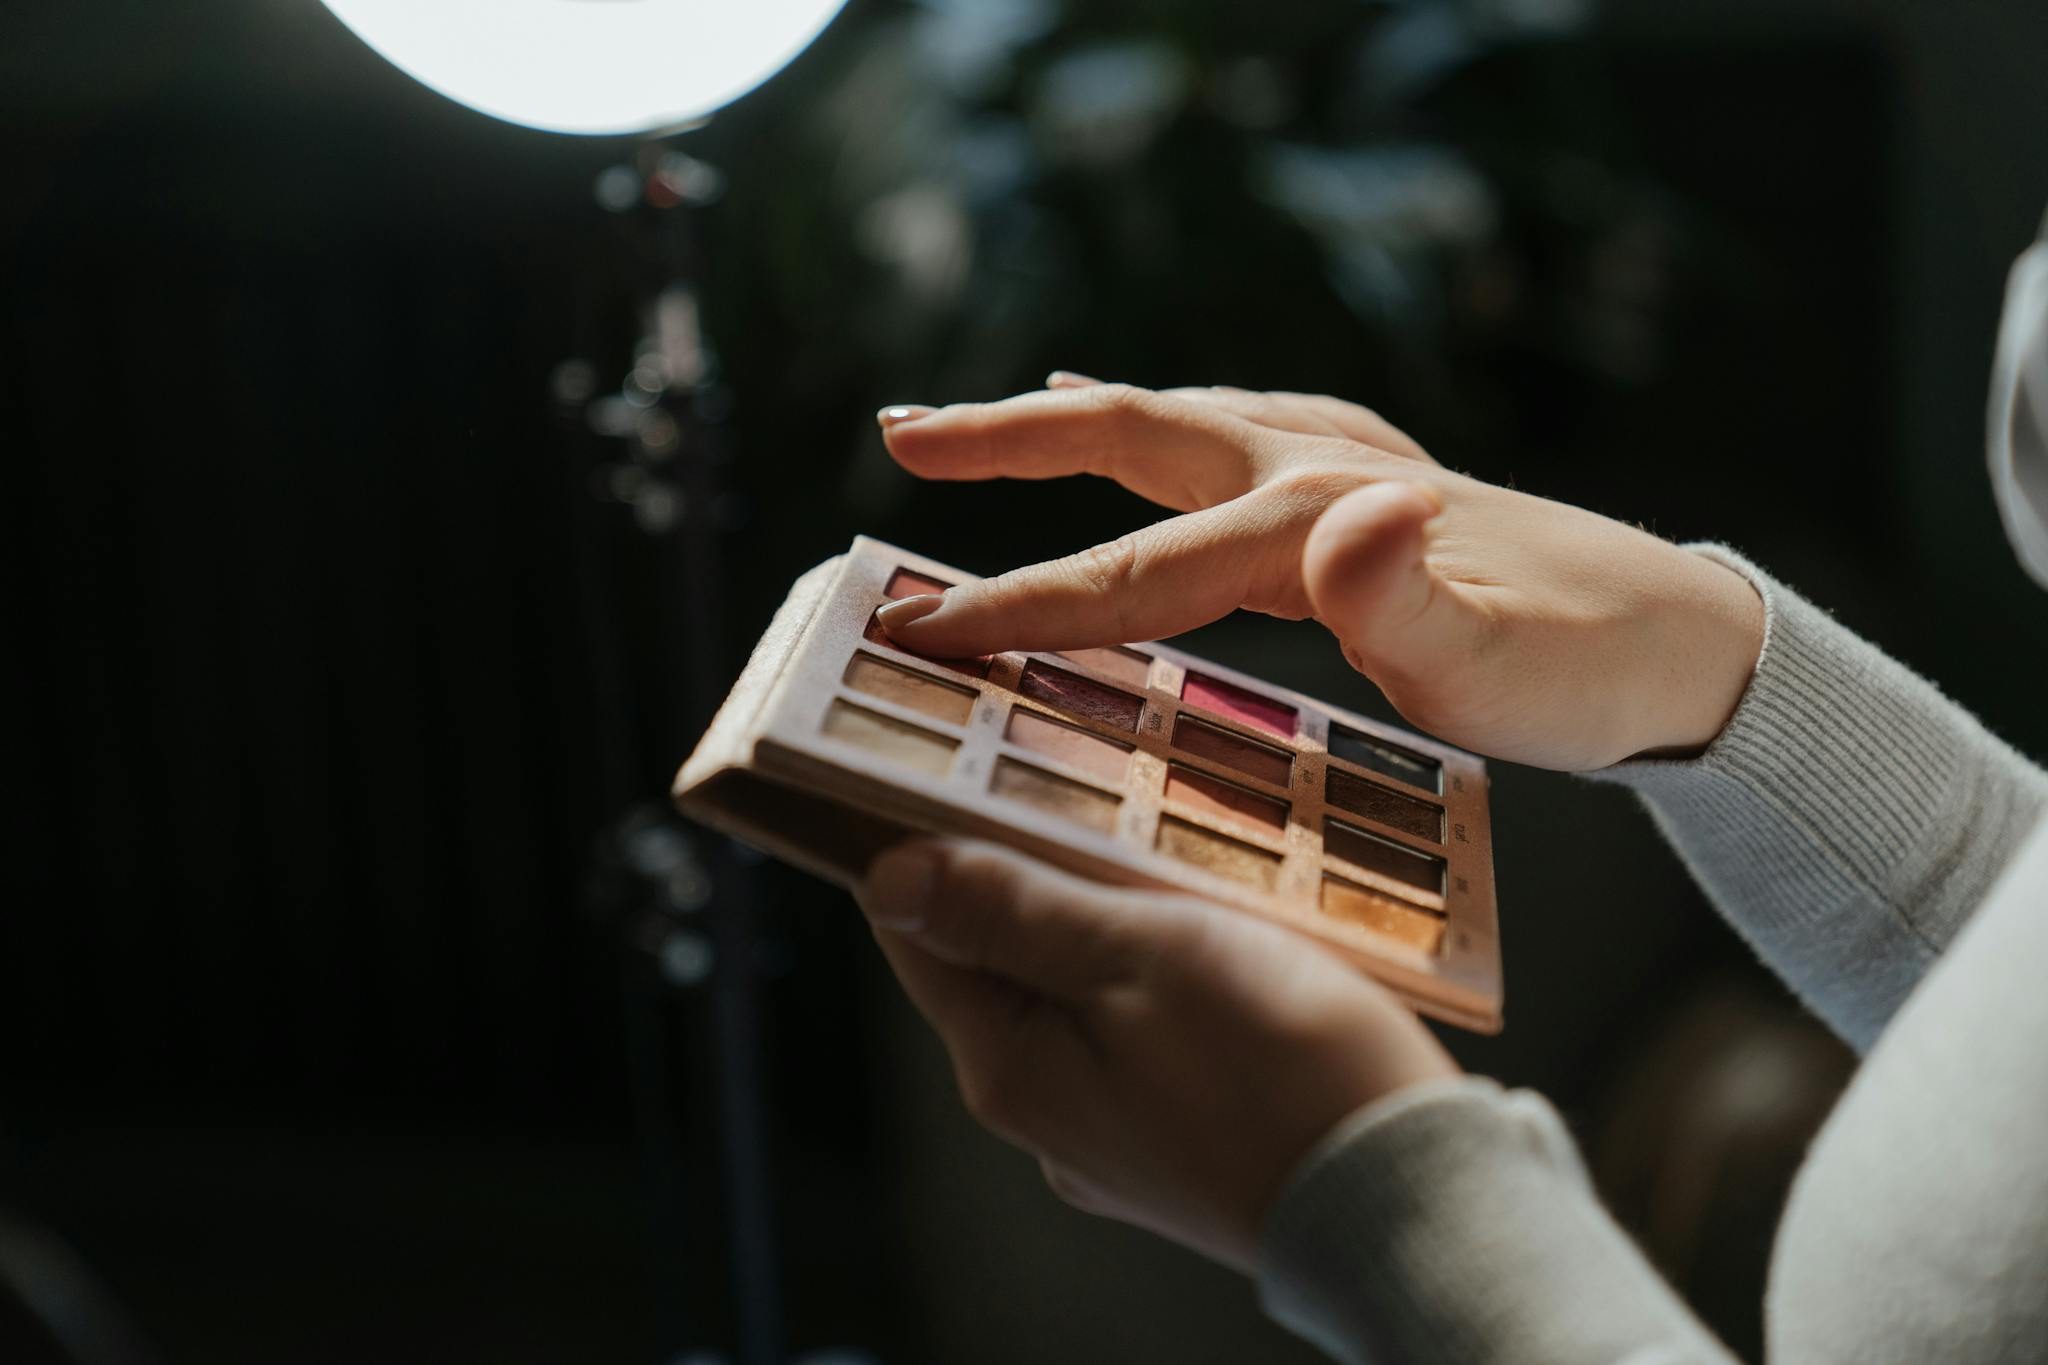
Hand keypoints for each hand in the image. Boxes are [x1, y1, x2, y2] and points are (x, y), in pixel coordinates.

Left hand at [857, 838, 1457, 1272]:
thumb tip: (890, 879)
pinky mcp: (1176, 1141)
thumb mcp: (1140, 954)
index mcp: (1010, 1067)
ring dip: (1100, 919)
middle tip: (1075, 786)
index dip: (920, 845)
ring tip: (1156, 850)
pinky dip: (1151, 973)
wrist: (1414, 1200)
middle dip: (1025, 873)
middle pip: (995, 961)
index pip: (916, 935)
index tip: (950, 769)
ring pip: (1072, 993)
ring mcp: (1109, 1136)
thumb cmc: (1283, 1069)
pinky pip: (1134, 1032)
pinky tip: (1206, 934)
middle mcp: (1043, 1114)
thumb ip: (1012, 913)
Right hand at [874, 375, 1763, 769]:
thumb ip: (1416, 613)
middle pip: (1129, 433)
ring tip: (976, 427)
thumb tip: (1342, 523)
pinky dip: (1151, 429)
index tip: (916, 630)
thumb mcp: (1513, 675)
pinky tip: (1135, 423)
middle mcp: (1318, 467)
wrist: (1688, 640)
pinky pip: (1223, 439)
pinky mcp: (1361, 483)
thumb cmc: (1591, 673)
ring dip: (1064, 424)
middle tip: (897, 440)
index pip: (1135, 574)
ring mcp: (1341, 462)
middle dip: (1004, 443)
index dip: (1018, 604)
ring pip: (1170, 424)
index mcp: (1319, 521)